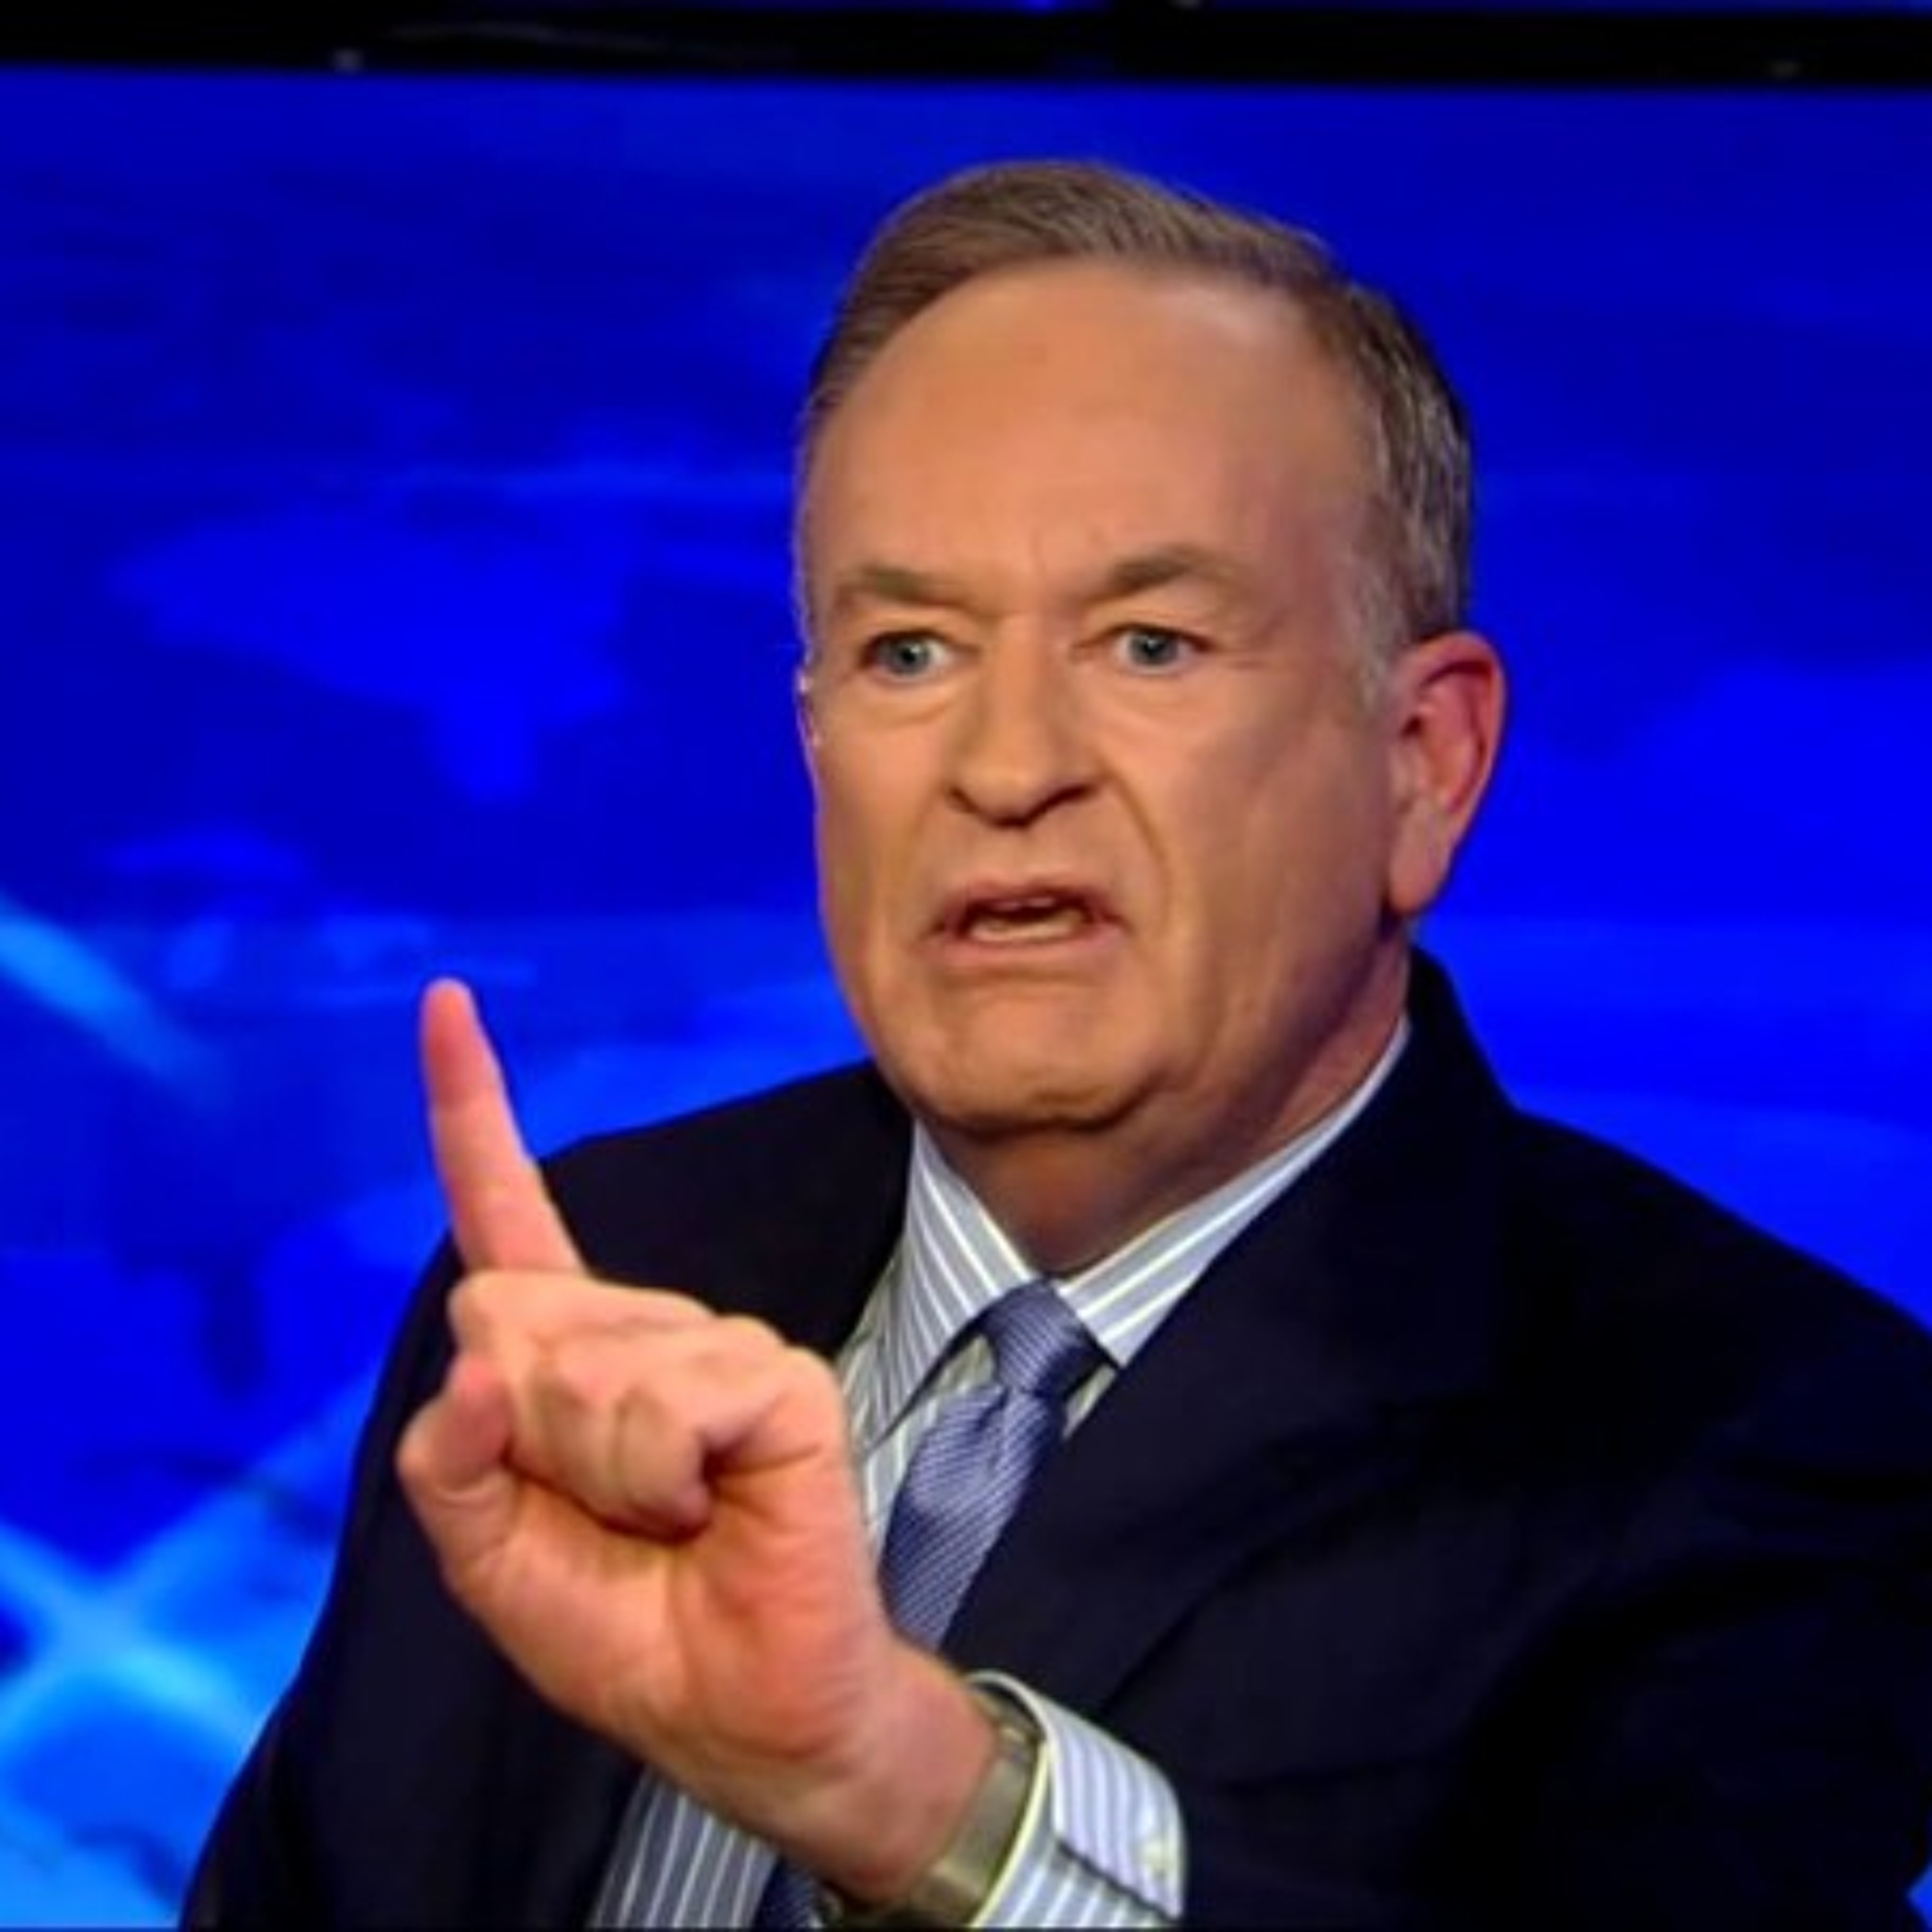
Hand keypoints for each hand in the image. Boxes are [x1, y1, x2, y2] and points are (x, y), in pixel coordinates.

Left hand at [395, 979, 991, 1896]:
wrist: (745, 1712)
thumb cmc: (629, 1631)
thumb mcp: (490, 1560)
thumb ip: (448, 1465)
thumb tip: (470, 1370)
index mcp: (569, 1356)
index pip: (508, 1215)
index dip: (472, 1111)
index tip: (447, 1001)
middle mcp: (643, 1326)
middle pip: (504, 1317)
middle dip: (519, 1434)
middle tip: (599, 1512)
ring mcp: (716, 1342)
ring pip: (577, 1365)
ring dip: (592, 1472)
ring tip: (663, 1522)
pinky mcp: (774, 1378)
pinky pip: (663, 1398)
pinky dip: (654, 1476)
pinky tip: (710, 1505)